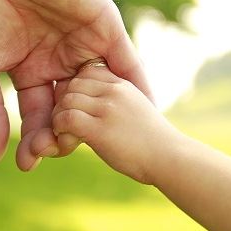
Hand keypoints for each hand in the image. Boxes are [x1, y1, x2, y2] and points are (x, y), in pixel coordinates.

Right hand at [0, 0, 152, 170]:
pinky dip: (137, 89)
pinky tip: (142, 115)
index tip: (27, 164)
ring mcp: (83, 44)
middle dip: (62, 134)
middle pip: (69, 109)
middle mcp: (58, 59)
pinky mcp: (106, 28)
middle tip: (54, 152)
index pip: (37, 113)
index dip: (33, 139)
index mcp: (28, 68)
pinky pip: (127, 65)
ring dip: (101, 119)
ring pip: (99, 93)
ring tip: (105, 147)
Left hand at [52, 64, 178, 182]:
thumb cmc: (153, 142)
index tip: (79, 107)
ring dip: (59, 117)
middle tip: (67, 122)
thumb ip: (117, 102)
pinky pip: (66, 118)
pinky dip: (60, 129)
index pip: (86, 71)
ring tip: (66, 132)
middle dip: (64, 102)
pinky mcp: (100, 129)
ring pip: (66, 100)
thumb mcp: (136, 109)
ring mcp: (107, 108)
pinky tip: (68, 140)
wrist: (171, 159)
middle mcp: (114, 91)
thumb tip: (93, 107)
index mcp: (122, 84)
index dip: (76, 88)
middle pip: (72, 84)